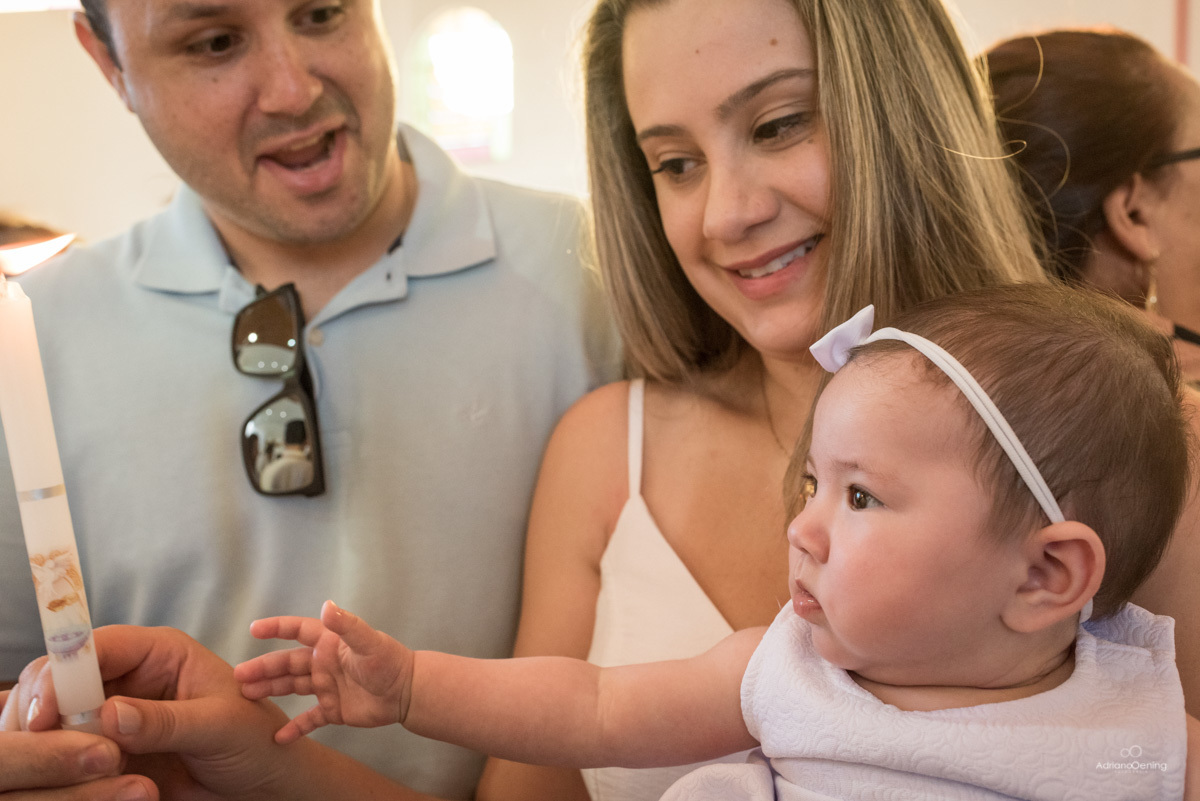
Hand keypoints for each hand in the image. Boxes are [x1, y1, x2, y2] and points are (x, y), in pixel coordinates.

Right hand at [4, 625, 297, 800]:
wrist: (262, 781)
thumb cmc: (254, 739)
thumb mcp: (219, 726)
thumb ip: (166, 721)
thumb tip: (109, 714)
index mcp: (160, 652)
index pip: (97, 646)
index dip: (65, 673)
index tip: (46, 714)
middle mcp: (130, 677)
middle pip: (64, 680)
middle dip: (52, 710)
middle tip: (50, 746)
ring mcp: (115, 714)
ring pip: (59, 718)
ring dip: (59, 743)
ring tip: (87, 768)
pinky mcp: (109, 749)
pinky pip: (71, 753)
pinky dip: (69, 767)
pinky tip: (89, 782)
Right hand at [237, 600, 413, 743]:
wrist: (407, 692)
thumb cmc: (389, 661)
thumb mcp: (368, 641)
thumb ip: (347, 625)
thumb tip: (326, 605)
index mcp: (329, 643)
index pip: (298, 630)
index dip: (277, 628)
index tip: (254, 629)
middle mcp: (323, 663)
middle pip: (287, 663)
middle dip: (263, 668)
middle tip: (239, 676)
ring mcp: (326, 686)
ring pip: (291, 687)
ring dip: (270, 690)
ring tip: (247, 695)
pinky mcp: (332, 709)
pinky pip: (308, 719)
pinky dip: (294, 728)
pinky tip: (277, 736)